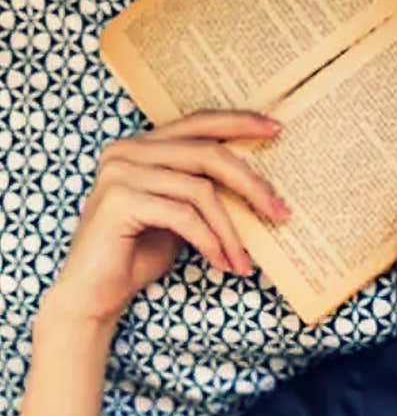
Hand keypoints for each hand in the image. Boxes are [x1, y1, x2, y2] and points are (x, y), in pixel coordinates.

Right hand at [44, 110, 290, 325]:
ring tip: (244, 260)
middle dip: (252, 185)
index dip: (239, 123)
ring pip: (201, 190)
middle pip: (208, 154)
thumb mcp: (182, 213)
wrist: (96, 292)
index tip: (276, 129)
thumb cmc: (140, 253)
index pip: (198, 123)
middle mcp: (127, 151)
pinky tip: (222, 263)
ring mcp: (120, 172)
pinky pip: (184, 216)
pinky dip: (210, 241)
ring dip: (231, 230)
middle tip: (280, 212)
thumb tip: (261, 184)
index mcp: (142, 146)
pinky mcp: (119, 200)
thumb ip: (205, 190)